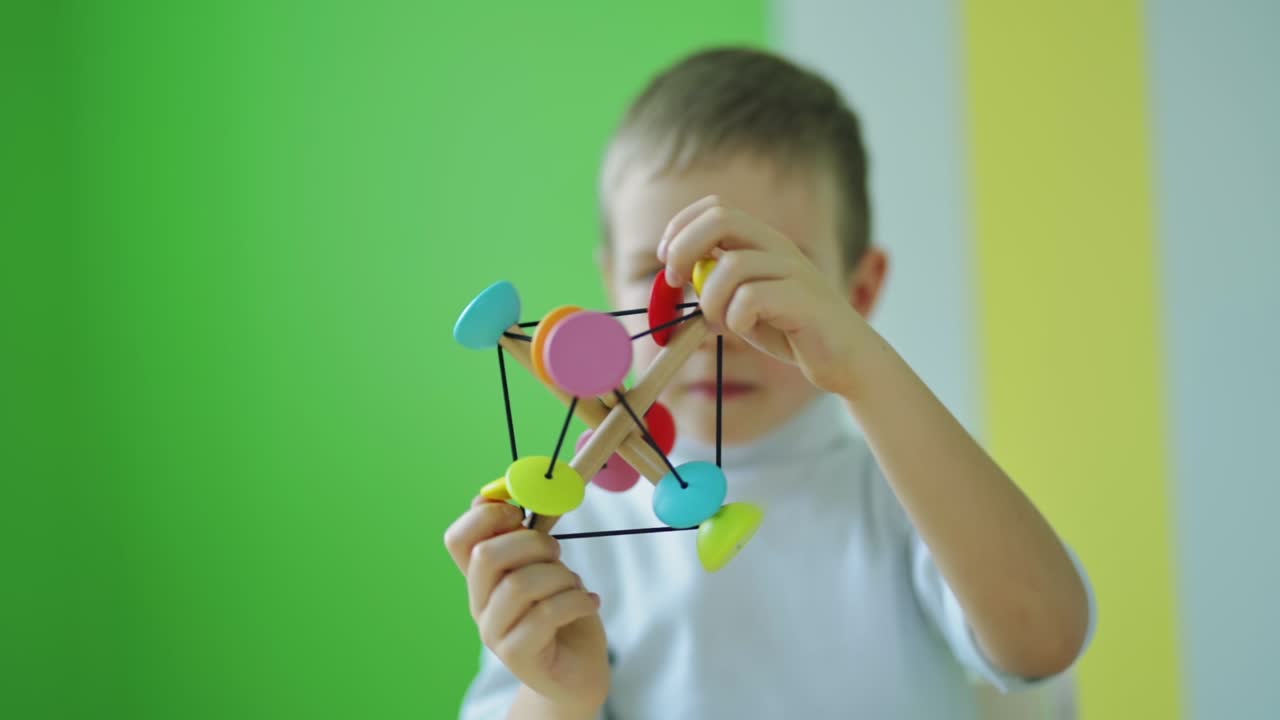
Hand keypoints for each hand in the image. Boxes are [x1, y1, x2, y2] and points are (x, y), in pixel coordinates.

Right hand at [444, 499, 609, 711]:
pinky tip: (590, 603)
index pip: (458, 539)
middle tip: (557, 552)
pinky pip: (546, 615)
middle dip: (531, 542)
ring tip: (575, 585)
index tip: (521, 513)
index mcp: (482, 578)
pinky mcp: (518, 656)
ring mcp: (495, 633)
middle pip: (486, 556)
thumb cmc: (563, 613)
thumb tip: (500, 495)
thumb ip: (524, 539)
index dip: (487, 515)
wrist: (578, 671)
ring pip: (520, 585)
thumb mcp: (544, 568)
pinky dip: (577, 601)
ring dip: (560, 576)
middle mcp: (480, 605)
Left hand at [658, 196, 867, 395]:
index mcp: (763, 243)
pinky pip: (752, 298)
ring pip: (732, 265)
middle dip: (685, 248)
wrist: (846, 360)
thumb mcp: (742, 305)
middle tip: (677, 282)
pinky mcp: (805, 300)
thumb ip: (713, 288)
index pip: (716, 208)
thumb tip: (674, 278)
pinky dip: (736, 317)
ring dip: (711, 299)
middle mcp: (779, 248)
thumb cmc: (791, 332)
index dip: (682, 227)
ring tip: (719, 323)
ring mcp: (795, 271)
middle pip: (721, 219)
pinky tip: (746, 328)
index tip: (667, 261)